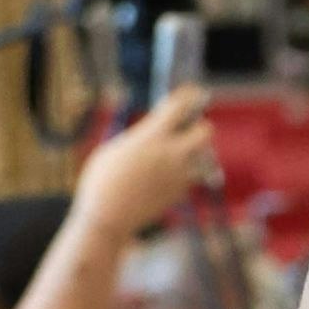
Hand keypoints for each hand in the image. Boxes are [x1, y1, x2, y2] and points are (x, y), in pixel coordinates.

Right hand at [69, 88, 216, 235]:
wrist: (109, 216)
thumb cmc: (102, 180)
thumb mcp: (114, 149)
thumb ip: (138, 137)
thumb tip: (152, 130)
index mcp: (150, 138)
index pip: (177, 108)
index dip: (188, 96)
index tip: (194, 91)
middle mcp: (171, 154)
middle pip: (205, 131)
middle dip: (200, 126)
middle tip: (189, 128)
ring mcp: (180, 174)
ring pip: (205, 156)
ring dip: (197, 151)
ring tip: (179, 153)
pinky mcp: (182, 191)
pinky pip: (194, 176)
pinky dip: (188, 172)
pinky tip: (171, 174)